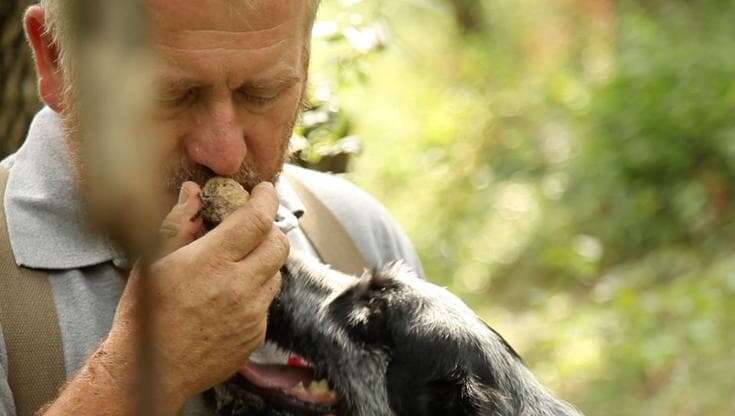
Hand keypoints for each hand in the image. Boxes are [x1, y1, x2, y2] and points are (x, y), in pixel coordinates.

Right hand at [105, 180, 288, 409]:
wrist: (149, 372)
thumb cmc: (145, 313)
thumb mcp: (151, 260)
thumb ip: (177, 222)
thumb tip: (193, 191)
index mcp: (212, 262)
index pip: (257, 219)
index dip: (266, 199)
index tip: (264, 191)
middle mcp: (239, 287)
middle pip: (279, 244)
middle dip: (270, 229)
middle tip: (252, 227)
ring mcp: (252, 314)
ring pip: (276, 274)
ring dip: (263, 262)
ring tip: (235, 265)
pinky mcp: (256, 335)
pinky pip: (266, 304)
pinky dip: (255, 293)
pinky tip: (228, 297)